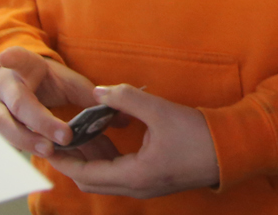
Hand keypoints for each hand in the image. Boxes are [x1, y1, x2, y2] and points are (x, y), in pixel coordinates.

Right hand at [0, 47, 101, 158]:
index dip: (13, 58)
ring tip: (49, 151)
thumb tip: (122, 117)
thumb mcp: (66, 82)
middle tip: (64, 137)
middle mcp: (6, 87)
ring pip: (4, 126)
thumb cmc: (45, 83)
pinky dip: (20, 148)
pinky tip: (38, 155)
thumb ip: (90, 96)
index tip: (4, 57)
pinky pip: (2, 140)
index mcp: (26, 68)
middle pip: (19, 104)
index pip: (19, 60)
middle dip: (41, 122)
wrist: (15, 86)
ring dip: (27, 141)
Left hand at [45, 84, 219, 197]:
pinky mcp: (153, 181)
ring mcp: (144, 187)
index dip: (64, 160)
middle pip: (91, 181)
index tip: (46, 147)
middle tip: (59, 140)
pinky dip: (106, 161)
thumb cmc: (198, 134)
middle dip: (72, 162)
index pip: (85, 174)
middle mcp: (135, 187)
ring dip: (89, 161)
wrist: (231, 150)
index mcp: (134, 175)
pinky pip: (119, 176)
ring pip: (104, 180)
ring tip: (78, 137)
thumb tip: (98, 91)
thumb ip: (127, 99)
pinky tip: (105, 141)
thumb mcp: (160, 111)